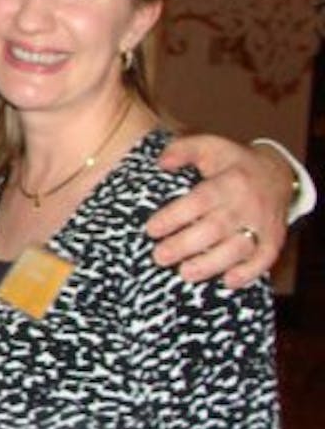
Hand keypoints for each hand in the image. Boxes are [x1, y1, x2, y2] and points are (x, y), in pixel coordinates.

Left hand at [148, 135, 291, 286]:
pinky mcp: (274, 240)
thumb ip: (182, 150)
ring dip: (211, 264)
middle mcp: (247, 205)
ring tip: (185, 273)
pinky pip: (265, 260)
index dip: (174, 217)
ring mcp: (262, 224)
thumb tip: (160, 162)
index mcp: (229, 182)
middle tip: (159, 257)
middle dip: (185, 246)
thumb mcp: (208, 146)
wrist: (276, 174)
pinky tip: (227, 282)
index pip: (199, 201)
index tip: (151, 229)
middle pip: (215, 229)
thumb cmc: (232, 163)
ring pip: (238, 248)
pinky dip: (248, 273)